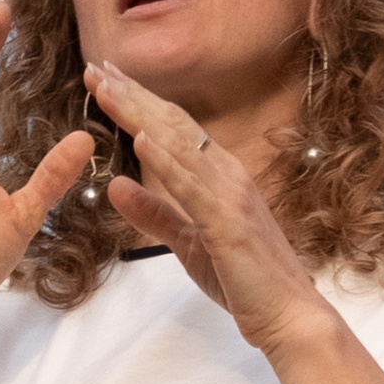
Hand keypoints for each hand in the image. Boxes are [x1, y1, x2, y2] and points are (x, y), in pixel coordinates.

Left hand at [87, 58, 327, 360]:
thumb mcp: (185, 240)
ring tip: (107, 89)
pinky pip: (193, 188)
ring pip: (180, 146)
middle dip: (133, 95)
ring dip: (140, 115)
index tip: (105, 78)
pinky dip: (167, 161)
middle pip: (173, 125)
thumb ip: (153, 211)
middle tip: (96, 66)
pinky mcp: (228, 224)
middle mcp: (227, 175)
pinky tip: (141, 140)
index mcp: (218, 176)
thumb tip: (115, 184)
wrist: (288, 317)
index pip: (172, 129)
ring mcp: (230, 196)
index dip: (137, 102)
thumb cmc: (243, 279)